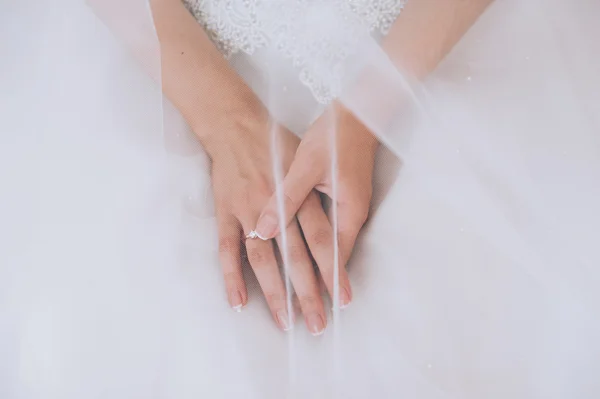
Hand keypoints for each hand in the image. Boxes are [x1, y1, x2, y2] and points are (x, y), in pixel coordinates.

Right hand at [205, 95, 334, 334]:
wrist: (236, 125)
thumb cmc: (275, 144)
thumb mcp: (304, 164)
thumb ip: (315, 199)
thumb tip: (334, 231)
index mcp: (300, 195)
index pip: (322, 240)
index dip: (333, 271)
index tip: (343, 299)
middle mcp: (275, 207)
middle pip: (295, 258)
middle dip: (308, 294)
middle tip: (317, 324)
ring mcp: (247, 211)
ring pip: (263, 260)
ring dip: (274, 294)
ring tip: (285, 322)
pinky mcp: (226, 212)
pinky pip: (227, 249)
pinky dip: (231, 276)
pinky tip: (238, 301)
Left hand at [255, 103, 378, 307]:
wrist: (357, 112)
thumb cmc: (332, 136)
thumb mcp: (306, 164)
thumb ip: (285, 199)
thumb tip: (263, 230)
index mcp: (344, 209)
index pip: (332, 255)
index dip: (323, 284)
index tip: (319, 309)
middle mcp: (351, 214)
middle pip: (336, 260)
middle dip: (327, 291)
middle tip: (321, 322)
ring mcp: (351, 208)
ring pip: (337, 250)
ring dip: (329, 276)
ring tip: (325, 303)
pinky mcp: (346, 200)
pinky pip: (337, 234)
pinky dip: (329, 253)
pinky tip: (324, 264)